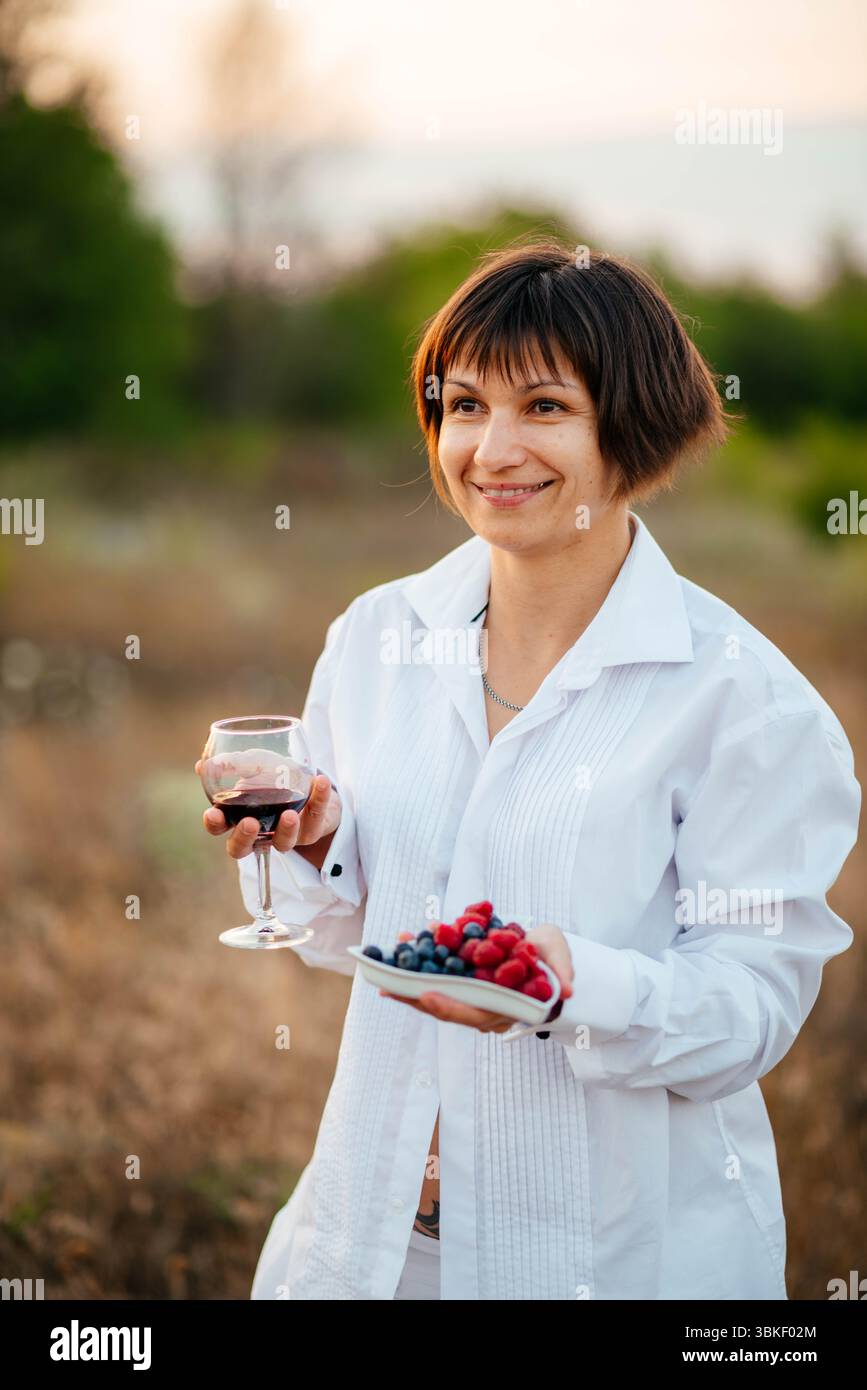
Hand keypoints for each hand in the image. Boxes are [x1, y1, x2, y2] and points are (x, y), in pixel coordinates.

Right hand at [195, 757, 340, 859]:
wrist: (310, 782)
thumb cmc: (275, 776)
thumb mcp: (254, 764)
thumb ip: (232, 764)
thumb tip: (203, 765)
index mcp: (239, 815)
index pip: (220, 827)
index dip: (214, 824)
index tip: (212, 814)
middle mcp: (260, 831)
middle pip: (243, 848)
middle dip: (244, 838)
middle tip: (250, 823)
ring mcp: (286, 834)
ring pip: (284, 843)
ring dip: (286, 830)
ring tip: (289, 814)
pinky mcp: (312, 830)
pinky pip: (316, 819)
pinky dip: (319, 799)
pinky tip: (320, 782)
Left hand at [379, 922, 574, 1033]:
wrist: (543, 952)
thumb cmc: (550, 957)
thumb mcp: (559, 955)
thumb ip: (562, 971)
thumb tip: (569, 990)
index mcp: (507, 1008)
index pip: (475, 1014)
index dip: (451, 1007)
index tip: (428, 995)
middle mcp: (484, 1008)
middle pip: (445, 1008)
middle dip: (415, 997)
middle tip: (388, 984)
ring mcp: (470, 995)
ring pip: (435, 992)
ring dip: (409, 978)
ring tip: (386, 960)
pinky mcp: (461, 981)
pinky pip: (435, 975)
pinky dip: (418, 961)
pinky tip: (404, 941)